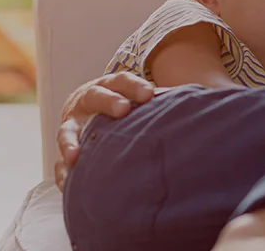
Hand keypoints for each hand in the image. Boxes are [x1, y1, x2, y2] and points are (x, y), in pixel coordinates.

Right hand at [55, 71, 153, 189]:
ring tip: (76, 156)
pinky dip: (62, 172)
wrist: (87, 104)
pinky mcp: (65, 146)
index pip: (122, 80)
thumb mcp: (138, 96)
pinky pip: (58, 161)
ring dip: (71, 141)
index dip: (135, 86)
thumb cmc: (124, 103)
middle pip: (95, 97)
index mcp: (109, 85)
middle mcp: (87, 100)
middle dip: (109, 102)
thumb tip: (205, 99)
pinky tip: (68, 184)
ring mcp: (72, 123)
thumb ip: (162, 99)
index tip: (149, 95)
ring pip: (68, 129)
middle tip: (123, 110)